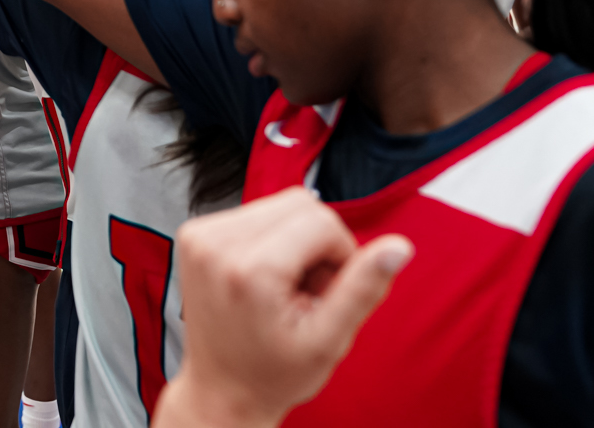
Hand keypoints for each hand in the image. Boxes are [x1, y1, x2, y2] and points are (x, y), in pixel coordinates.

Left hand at [156, 188, 411, 427]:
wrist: (221, 390)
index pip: (322, 220)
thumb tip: (400, 246)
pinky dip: (272, 239)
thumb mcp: (329, 340)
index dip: (341, 255)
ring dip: (296, 241)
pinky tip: (266, 280)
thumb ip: (364, 288)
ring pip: (279, 204)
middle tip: (308, 293)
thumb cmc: (274, 372)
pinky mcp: (194, 233)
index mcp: (249, 269)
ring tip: (285, 289)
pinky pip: (255, 212)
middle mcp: (215, 243)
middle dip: (318, 245)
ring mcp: (199, 235)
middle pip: (300, 203)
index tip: (326, 294)